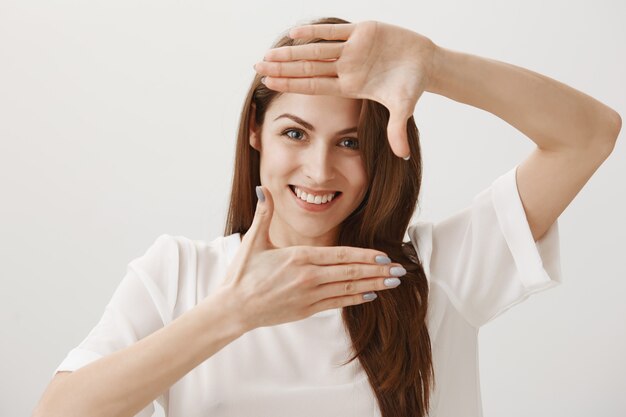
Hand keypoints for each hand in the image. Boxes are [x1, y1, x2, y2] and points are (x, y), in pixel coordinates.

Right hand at [218, 186, 405, 330]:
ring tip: (393, 283)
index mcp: (299, 257)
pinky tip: (371, 295)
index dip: (365, 256)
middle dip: (378, 271)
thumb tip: (263, 189)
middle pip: (351, 273)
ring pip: (348, 289)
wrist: (233, 308)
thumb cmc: (243, 275)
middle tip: (400, 270)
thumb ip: (264, 214)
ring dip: (373, 285)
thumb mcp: (253, 241)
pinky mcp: (307, 310)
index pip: (341, 255)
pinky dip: (356, 299)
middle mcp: (309, 277)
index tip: (384, 255)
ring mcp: (309, 296)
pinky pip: (338, 303)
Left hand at [253, 20, 436, 158]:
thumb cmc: (412, 85)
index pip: (314, 86)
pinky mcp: (362, 31)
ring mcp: (352, 49)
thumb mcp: (404, 107)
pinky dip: (315, 31)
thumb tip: (403, 156)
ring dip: (292, 51)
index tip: (269, 84)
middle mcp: (346, 68)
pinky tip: (294, 33)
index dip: (291, 84)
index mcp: (350, 86)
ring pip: (315, 50)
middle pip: (307, 68)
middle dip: (282, 67)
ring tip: (269, 51)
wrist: (426, 62)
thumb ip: (398, 129)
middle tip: (257, 66)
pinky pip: (334, 32)